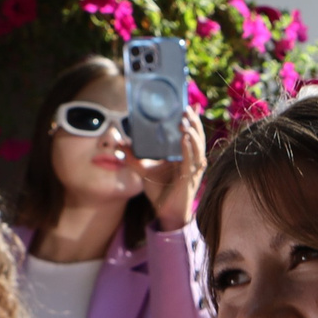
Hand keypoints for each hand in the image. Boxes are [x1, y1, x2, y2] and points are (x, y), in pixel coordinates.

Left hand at [138, 113, 208, 232]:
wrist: (165, 212)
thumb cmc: (159, 191)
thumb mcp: (143, 170)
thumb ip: (133, 156)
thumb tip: (120, 143)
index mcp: (183, 155)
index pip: (190, 133)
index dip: (191, 119)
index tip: (189, 104)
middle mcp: (191, 160)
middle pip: (197, 136)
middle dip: (193, 121)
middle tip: (186, 108)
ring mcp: (193, 169)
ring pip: (197, 146)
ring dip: (192, 132)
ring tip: (185, 120)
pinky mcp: (190, 178)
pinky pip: (191, 160)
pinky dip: (189, 148)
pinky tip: (185, 138)